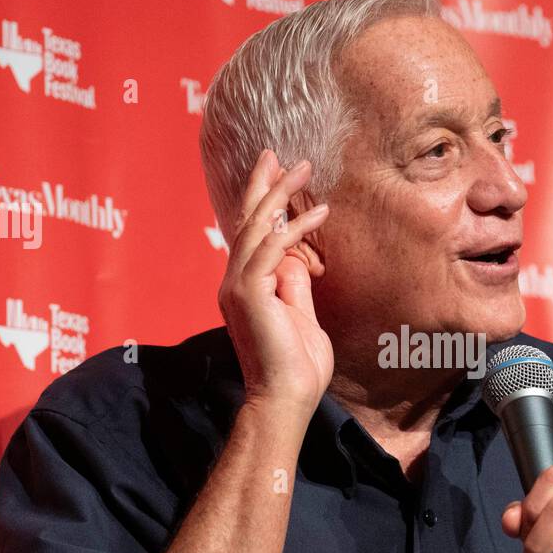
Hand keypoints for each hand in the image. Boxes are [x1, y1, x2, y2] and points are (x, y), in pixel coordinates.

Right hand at [218, 148, 332, 414]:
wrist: (286, 400)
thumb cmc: (297, 368)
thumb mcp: (302, 317)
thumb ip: (295, 285)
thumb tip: (297, 257)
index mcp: (245, 288)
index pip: (251, 236)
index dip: (262, 203)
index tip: (277, 174)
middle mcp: (235, 283)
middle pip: (245, 222)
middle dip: (261, 185)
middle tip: (276, 153)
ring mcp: (238, 288)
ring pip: (255, 227)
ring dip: (279, 194)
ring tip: (303, 167)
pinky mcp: (249, 293)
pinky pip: (270, 249)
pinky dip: (294, 228)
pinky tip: (318, 212)